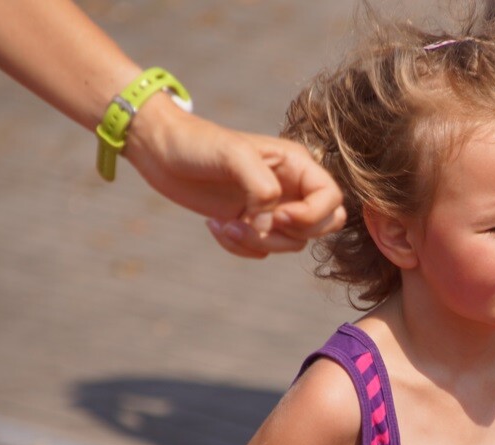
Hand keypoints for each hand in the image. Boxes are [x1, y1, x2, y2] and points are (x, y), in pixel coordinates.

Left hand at [126, 94, 345, 257]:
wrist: (161, 152)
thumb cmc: (198, 144)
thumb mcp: (233, 156)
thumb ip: (262, 188)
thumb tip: (269, 225)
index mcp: (296, 165)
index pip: (332, 200)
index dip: (313, 216)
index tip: (278, 215)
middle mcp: (290, 187)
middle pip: (323, 226)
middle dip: (290, 234)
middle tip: (256, 224)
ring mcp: (271, 207)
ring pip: (292, 243)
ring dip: (258, 242)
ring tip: (226, 225)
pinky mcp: (250, 223)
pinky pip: (263, 249)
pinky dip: (241, 247)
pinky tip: (215, 226)